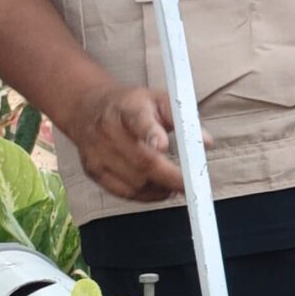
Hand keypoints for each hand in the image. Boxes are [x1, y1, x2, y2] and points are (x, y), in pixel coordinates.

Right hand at [61, 82, 182, 202]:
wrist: (87, 109)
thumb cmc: (133, 106)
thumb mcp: (159, 100)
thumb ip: (184, 119)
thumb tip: (206, 142)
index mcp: (128, 108)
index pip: (138, 120)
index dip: (151, 133)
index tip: (163, 145)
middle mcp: (108, 130)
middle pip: (142, 160)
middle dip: (170, 176)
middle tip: (192, 184)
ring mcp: (97, 152)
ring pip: (135, 181)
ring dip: (161, 188)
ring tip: (177, 184)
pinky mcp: (93, 171)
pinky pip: (124, 192)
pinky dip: (146, 196)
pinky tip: (160, 190)